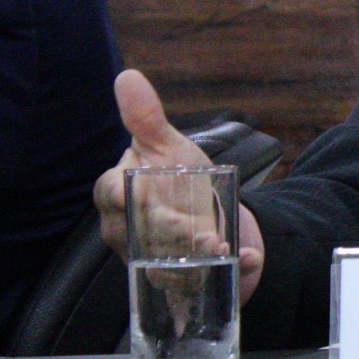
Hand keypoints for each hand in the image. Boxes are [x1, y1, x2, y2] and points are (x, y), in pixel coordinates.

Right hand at [93, 69, 265, 302]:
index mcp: (117, 194)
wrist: (206, 210)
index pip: (110, 194)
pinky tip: (248, 259)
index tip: (139, 192)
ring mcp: (147, 258)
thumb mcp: (167, 146)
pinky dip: (226, 270)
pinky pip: (192, 283)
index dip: (124, 194)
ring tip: (221, 247)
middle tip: (199, 230)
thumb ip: (146, 117)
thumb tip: (127, 76)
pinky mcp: (175, 279)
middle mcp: (125, 230)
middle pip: (139, 235)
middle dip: (168, 233)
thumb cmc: (174, 175)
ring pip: (163, 265)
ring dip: (192, 260)